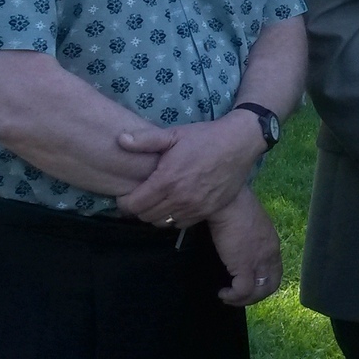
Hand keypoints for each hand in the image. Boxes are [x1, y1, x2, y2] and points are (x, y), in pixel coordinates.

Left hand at [115, 113, 264, 226]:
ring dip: (155, 214)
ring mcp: (195, 207)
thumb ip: (145, 140)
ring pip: (162, 222)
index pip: (133, 205)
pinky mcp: (207, 211)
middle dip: (138, 208)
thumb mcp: (174, 134)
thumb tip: (120, 139)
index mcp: (166, 180)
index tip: (125, 195)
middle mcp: (179, 198)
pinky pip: (181, 224)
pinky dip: (173, 218)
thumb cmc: (205, 137)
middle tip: (140, 197)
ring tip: (156, 201)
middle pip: (145, 216)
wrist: (239, 144)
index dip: (124, 202)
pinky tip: (175, 204)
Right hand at [207, 187, 282, 306]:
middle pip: (271, 285)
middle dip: (255, 296)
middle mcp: (270, 254)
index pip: (275, 271)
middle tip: (238, 297)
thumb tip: (237, 246)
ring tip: (228, 297)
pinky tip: (222, 293)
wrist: (228, 202)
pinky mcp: (244, 265)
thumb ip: (249, 238)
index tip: (247, 285)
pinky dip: (232, 296)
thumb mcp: (249, 224)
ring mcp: (259, 261)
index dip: (263, 283)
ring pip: (258, 292)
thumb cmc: (233, 207)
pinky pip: (242, 291)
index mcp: (272, 243)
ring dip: (243, 299)